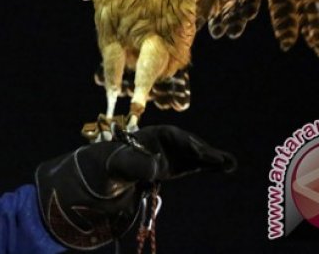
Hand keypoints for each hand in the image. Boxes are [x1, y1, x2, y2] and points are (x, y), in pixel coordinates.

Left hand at [35, 125, 234, 249]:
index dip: (186, 142)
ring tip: (230, 165)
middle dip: (203, 152)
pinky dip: (202, 168)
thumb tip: (157, 166)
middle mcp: (154, 146)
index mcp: (143, 138)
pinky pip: (186, 168)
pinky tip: (220, 168)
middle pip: (183, 145)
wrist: (87, 181)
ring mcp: (160, 159)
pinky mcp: (162, 172)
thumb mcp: (112, 166)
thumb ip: (133, 164)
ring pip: (189, 157)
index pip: (169, 136)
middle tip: (225, 161)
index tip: (200, 152)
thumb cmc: (98, 168)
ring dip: (208, 160)